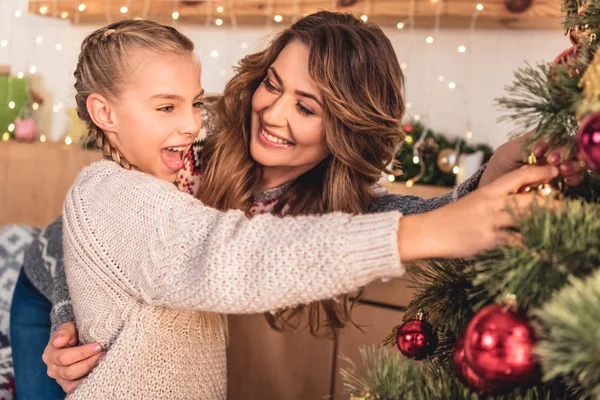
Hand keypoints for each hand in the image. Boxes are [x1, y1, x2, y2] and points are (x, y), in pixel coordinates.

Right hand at [42, 321, 103, 393]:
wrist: (76, 340)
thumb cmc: (73, 333)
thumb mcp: (68, 328)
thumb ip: (64, 332)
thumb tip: (58, 341)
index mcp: (50, 354)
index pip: (64, 357)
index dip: (82, 352)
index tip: (98, 346)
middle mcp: (52, 369)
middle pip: (70, 371)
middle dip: (89, 362)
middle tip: (104, 354)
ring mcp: (60, 379)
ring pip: (73, 382)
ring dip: (90, 373)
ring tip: (103, 363)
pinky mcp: (68, 386)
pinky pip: (75, 389)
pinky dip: (87, 383)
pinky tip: (99, 374)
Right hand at [398, 165, 559, 259]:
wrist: (427, 232)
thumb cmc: (448, 220)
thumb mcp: (472, 204)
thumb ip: (493, 201)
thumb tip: (515, 202)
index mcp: (488, 191)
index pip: (520, 176)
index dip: (542, 174)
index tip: (559, 173)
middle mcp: (492, 203)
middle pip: (532, 199)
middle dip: (556, 203)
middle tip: (574, 206)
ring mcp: (491, 222)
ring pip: (528, 219)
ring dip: (550, 223)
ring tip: (568, 226)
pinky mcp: (489, 240)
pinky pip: (518, 243)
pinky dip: (533, 247)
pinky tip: (546, 250)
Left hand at [479, 130, 584, 186]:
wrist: (497, 186)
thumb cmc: (501, 165)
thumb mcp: (509, 152)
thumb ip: (526, 146)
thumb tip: (544, 145)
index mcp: (541, 139)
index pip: (556, 132)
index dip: (551, 140)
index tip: (538, 151)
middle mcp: (552, 149)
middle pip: (571, 145)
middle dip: (565, 152)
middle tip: (553, 160)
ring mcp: (558, 164)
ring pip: (576, 159)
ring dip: (573, 164)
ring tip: (562, 170)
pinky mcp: (561, 180)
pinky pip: (575, 176)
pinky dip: (575, 177)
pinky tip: (567, 180)